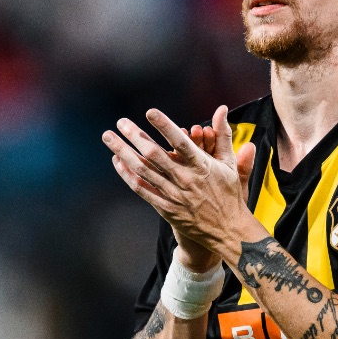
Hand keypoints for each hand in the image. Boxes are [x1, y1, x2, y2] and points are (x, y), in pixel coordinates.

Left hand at [103, 105, 256, 259]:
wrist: (227, 231)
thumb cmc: (228, 193)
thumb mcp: (229, 163)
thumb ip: (223, 134)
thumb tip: (221, 108)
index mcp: (201, 166)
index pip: (181, 142)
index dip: (165, 126)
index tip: (150, 112)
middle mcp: (185, 179)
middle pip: (155, 155)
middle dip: (135, 136)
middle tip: (121, 121)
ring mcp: (173, 195)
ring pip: (143, 171)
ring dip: (123, 152)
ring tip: (109, 137)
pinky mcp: (165, 208)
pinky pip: (142, 189)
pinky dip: (127, 175)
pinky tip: (117, 161)